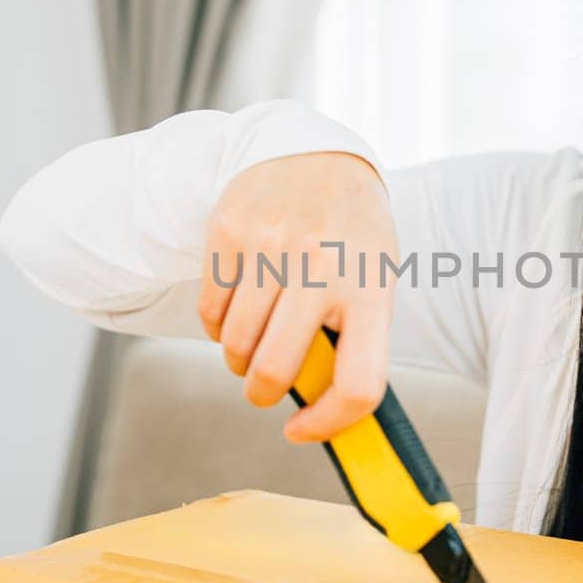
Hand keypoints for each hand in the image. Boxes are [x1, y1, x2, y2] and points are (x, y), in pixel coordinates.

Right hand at [198, 151, 397, 442]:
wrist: (316, 154)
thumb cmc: (351, 234)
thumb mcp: (372, 279)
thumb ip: (353, 338)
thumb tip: (321, 410)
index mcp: (370, 288)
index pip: (359, 384)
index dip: (329, 423)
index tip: (301, 429)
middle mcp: (321, 267)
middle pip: (276, 370)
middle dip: (261, 393)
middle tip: (262, 389)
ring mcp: (271, 246)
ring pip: (234, 345)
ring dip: (236, 360)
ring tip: (249, 346)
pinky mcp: (230, 230)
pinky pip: (210, 311)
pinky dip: (216, 326)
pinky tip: (236, 310)